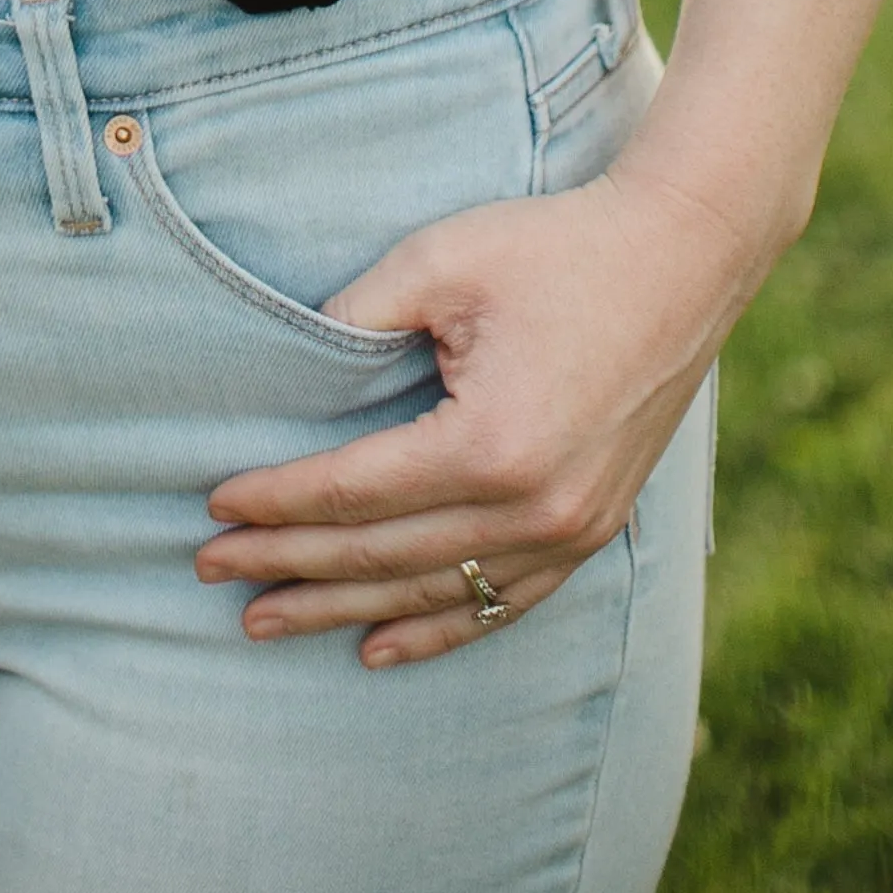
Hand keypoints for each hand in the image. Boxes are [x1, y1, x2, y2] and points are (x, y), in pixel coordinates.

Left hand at [194, 160, 751, 666]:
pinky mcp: (592, 531)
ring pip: (433, 595)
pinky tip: (377, 645)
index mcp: (490, 445)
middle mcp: (533, 510)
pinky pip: (500, 603)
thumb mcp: (441, 262)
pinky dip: (433, 630)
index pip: (353, 493)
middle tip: (210, 571)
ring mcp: (570, 532)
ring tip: (267, 620)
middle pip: (383, 556)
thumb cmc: (556, 247)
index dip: (276, 503)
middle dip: (288, 567)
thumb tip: (292, 364)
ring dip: (344, 609)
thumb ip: (357, 317)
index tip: (213, 508)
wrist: (682, 258)